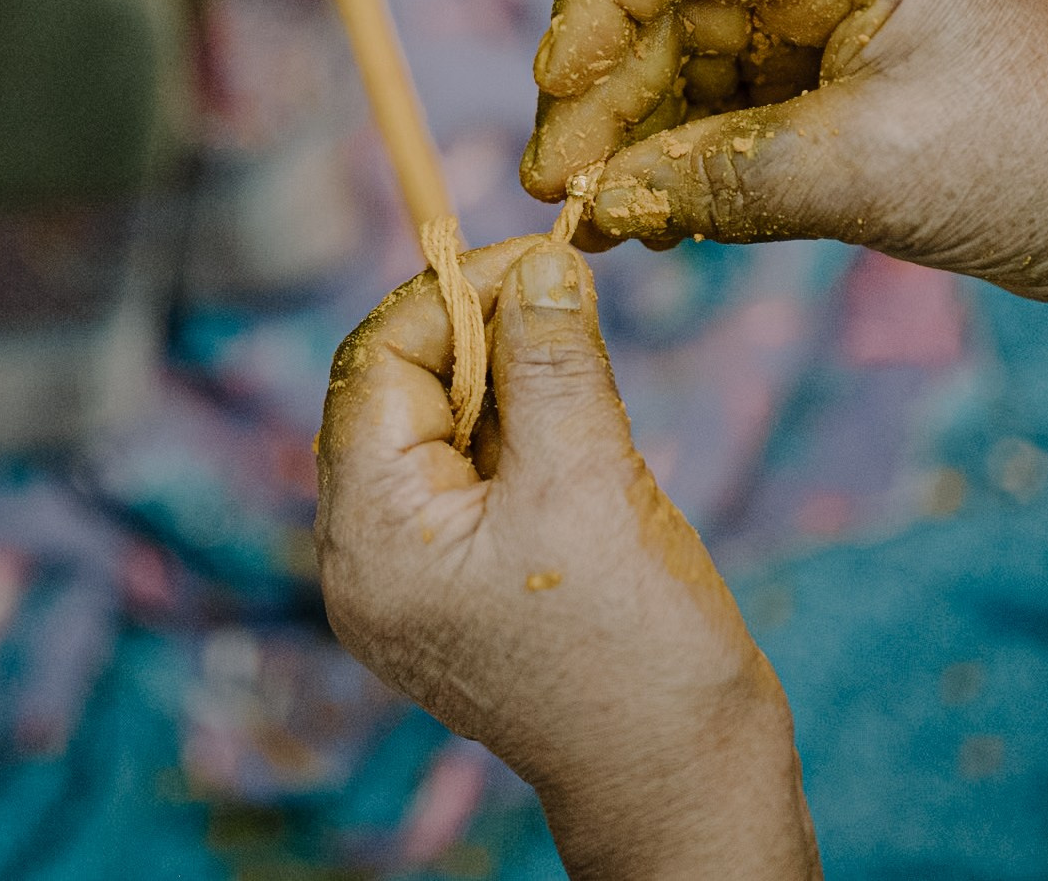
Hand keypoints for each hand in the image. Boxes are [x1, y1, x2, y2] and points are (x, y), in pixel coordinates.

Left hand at [317, 235, 818, 879]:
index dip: (450, 294)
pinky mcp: (452, 587)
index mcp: (371, 536)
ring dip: (507, 384)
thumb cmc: (639, 657)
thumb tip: (536, 261)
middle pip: (394, 390)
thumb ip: (552, 358)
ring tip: (583, 390)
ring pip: (436, 427)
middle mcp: (363, 558)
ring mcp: (405, 579)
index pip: (374, 363)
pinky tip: (579, 442)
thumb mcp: (594, 481)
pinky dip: (518, 435)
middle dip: (479, 337)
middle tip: (565, 306)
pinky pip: (465, 475)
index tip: (537, 260)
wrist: (685, 787)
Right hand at [520, 0, 1047, 451]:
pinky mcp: (833, 79)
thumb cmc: (1047, 167)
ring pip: (684, 50)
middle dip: (601, 80)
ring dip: (628, 128)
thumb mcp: (871, 178)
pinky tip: (642, 214)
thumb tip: (599, 207)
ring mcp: (833, 17)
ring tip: (587, 214)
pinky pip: (722, 102)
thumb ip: (721, 183)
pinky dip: (675, 156)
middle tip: (553, 180)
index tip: (559, 83)